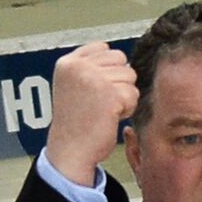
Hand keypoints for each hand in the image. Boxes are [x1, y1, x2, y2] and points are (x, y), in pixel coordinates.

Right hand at [45, 42, 138, 186]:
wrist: (70, 152)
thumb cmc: (75, 124)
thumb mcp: (74, 86)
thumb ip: (91, 68)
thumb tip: (122, 60)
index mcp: (68, 63)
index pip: (103, 49)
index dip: (106, 70)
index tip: (93, 91)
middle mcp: (79, 67)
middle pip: (120, 60)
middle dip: (116, 82)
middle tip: (98, 103)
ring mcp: (94, 80)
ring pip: (130, 77)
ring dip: (122, 96)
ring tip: (103, 110)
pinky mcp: (110, 95)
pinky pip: (133, 95)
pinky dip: (127, 109)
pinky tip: (109, 118)